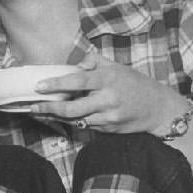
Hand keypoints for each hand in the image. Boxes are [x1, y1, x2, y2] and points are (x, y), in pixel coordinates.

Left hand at [32, 54, 188, 134]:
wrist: (158, 108)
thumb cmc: (134, 84)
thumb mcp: (116, 66)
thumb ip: (93, 61)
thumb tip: (74, 64)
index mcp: (107, 80)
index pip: (78, 81)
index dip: (57, 84)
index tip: (39, 86)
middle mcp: (107, 99)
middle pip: (72, 109)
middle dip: (49, 109)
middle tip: (33, 107)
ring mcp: (108, 117)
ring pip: (76, 120)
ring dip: (56, 118)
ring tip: (40, 113)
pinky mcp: (109, 130)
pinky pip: (85, 126)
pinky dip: (71, 122)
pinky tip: (58, 119)